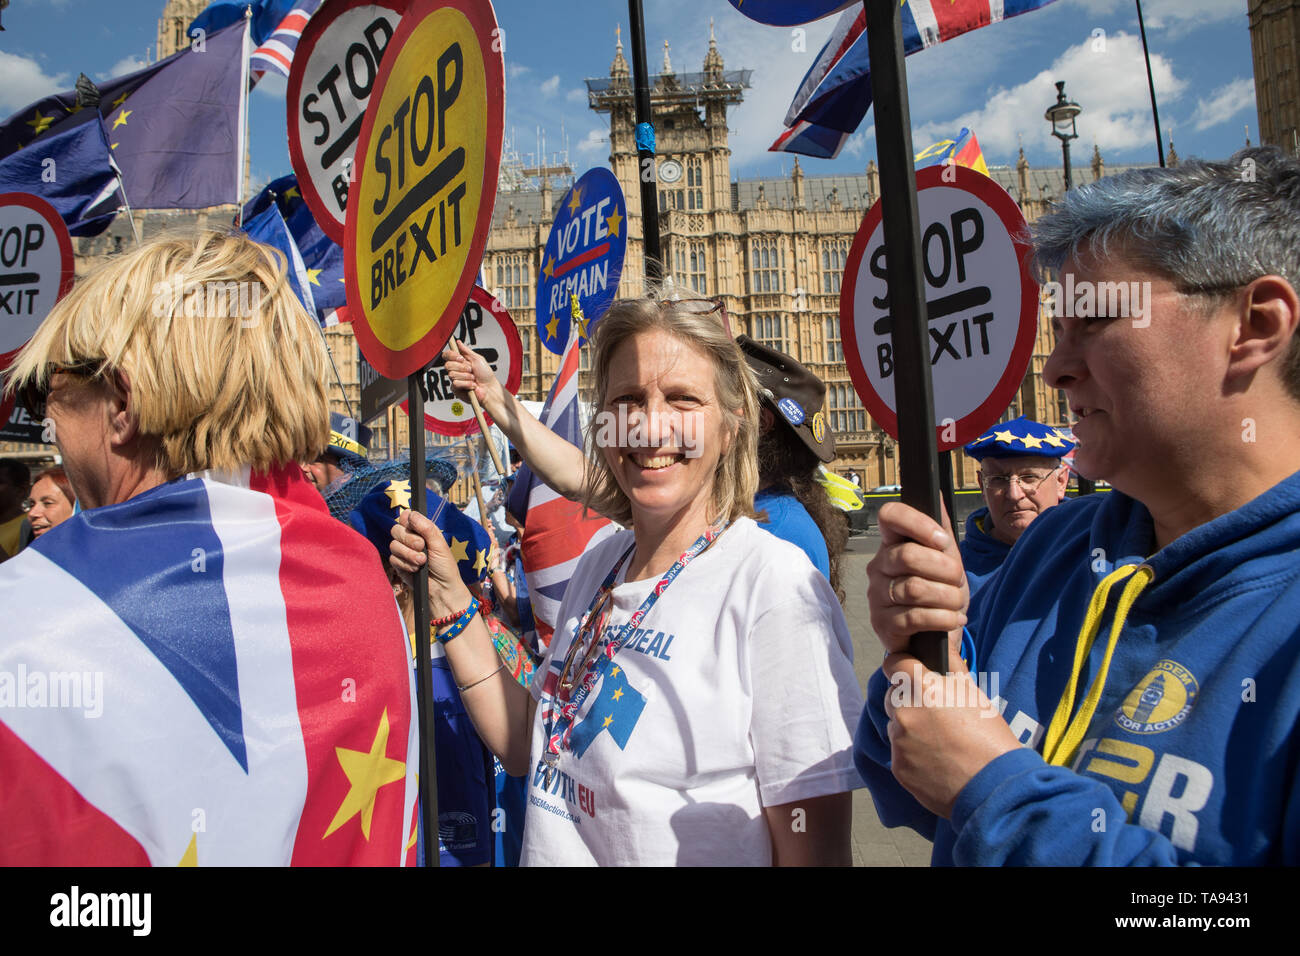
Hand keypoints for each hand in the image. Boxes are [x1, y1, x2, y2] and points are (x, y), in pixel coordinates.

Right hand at [389, 509, 472, 618]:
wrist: (442, 588)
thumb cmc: (445, 566)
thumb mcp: (439, 544)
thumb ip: (426, 528)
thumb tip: (411, 513)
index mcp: (422, 531)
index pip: (406, 517)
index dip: (407, 520)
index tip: (414, 527)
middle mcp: (411, 539)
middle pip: (396, 529)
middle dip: (409, 539)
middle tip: (422, 547)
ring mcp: (404, 551)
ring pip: (393, 545)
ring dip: (408, 554)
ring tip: (422, 561)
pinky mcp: (399, 564)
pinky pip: (393, 559)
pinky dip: (405, 564)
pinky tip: (416, 569)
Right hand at [443, 340, 505, 416]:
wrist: (490, 388)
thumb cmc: (486, 375)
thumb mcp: (477, 359)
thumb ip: (466, 351)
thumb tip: (458, 342)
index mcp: (460, 362)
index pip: (447, 355)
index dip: (452, 355)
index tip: (461, 358)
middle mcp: (456, 370)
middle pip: (448, 365)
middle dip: (462, 367)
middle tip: (471, 370)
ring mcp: (455, 379)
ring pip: (452, 375)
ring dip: (466, 376)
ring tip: (473, 378)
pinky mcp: (456, 389)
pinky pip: (456, 383)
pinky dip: (467, 384)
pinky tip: (472, 385)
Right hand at [866, 502, 967, 657]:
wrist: (939, 634)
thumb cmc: (940, 593)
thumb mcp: (947, 559)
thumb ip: (941, 529)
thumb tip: (935, 494)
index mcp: (892, 543)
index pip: (890, 516)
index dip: (917, 523)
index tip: (942, 542)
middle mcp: (878, 566)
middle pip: (907, 556)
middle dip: (944, 570)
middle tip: (958, 581)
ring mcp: (877, 595)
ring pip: (913, 588)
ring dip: (947, 597)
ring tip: (956, 604)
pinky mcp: (882, 623)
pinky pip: (914, 617)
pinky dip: (943, 619)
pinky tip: (952, 619)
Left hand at [882, 651, 1019, 818]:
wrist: (993, 786)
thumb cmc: (989, 737)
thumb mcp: (973, 693)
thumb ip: (950, 665)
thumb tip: (941, 644)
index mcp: (923, 688)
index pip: (893, 662)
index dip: (902, 665)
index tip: (910, 670)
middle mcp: (904, 712)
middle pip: (893, 695)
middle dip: (908, 699)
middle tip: (935, 712)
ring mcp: (899, 741)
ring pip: (896, 724)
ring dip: (910, 727)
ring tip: (940, 739)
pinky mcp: (898, 767)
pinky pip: (899, 752)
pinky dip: (912, 752)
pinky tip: (937, 759)